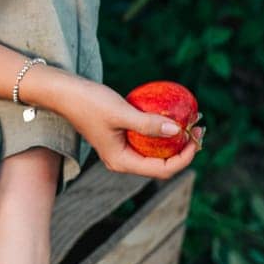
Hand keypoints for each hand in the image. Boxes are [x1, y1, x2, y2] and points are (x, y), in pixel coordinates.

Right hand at [57, 74, 205, 177]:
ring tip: (189, 124)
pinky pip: (147, 141)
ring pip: (155, 153)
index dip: (184, 157)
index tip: (196, 137)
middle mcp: (123, 160)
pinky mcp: (121, 138)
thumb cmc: (89, 103)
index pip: (162, 169)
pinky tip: (170, 118)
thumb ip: (147, 124)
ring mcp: (122, 150)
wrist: (65, 93)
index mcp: (121, 161)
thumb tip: (177, 130)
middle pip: (161, 164)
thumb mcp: (121, 112)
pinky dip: (161, 132)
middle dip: (183, 150)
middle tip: (198, 129)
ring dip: (174, 141)